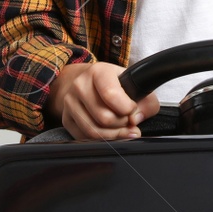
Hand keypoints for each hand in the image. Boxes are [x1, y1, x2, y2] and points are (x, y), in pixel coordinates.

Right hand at [45, 62, 159, 140]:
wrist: (84, 82)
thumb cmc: (112, 83)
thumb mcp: (132, 83)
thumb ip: (146, 101)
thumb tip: (136, 119)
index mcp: (98, 72)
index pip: (111, 95)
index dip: (127, 108)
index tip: (132, 108)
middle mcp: (80, 85)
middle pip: (104, 118)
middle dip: (122, 124)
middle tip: (127, 120)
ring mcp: (70, 103)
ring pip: (94, 131)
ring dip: (113, 135)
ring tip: (122, 129)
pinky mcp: (66, 119)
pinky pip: (85, 138)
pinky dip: (101, 139)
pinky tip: (109, 132)